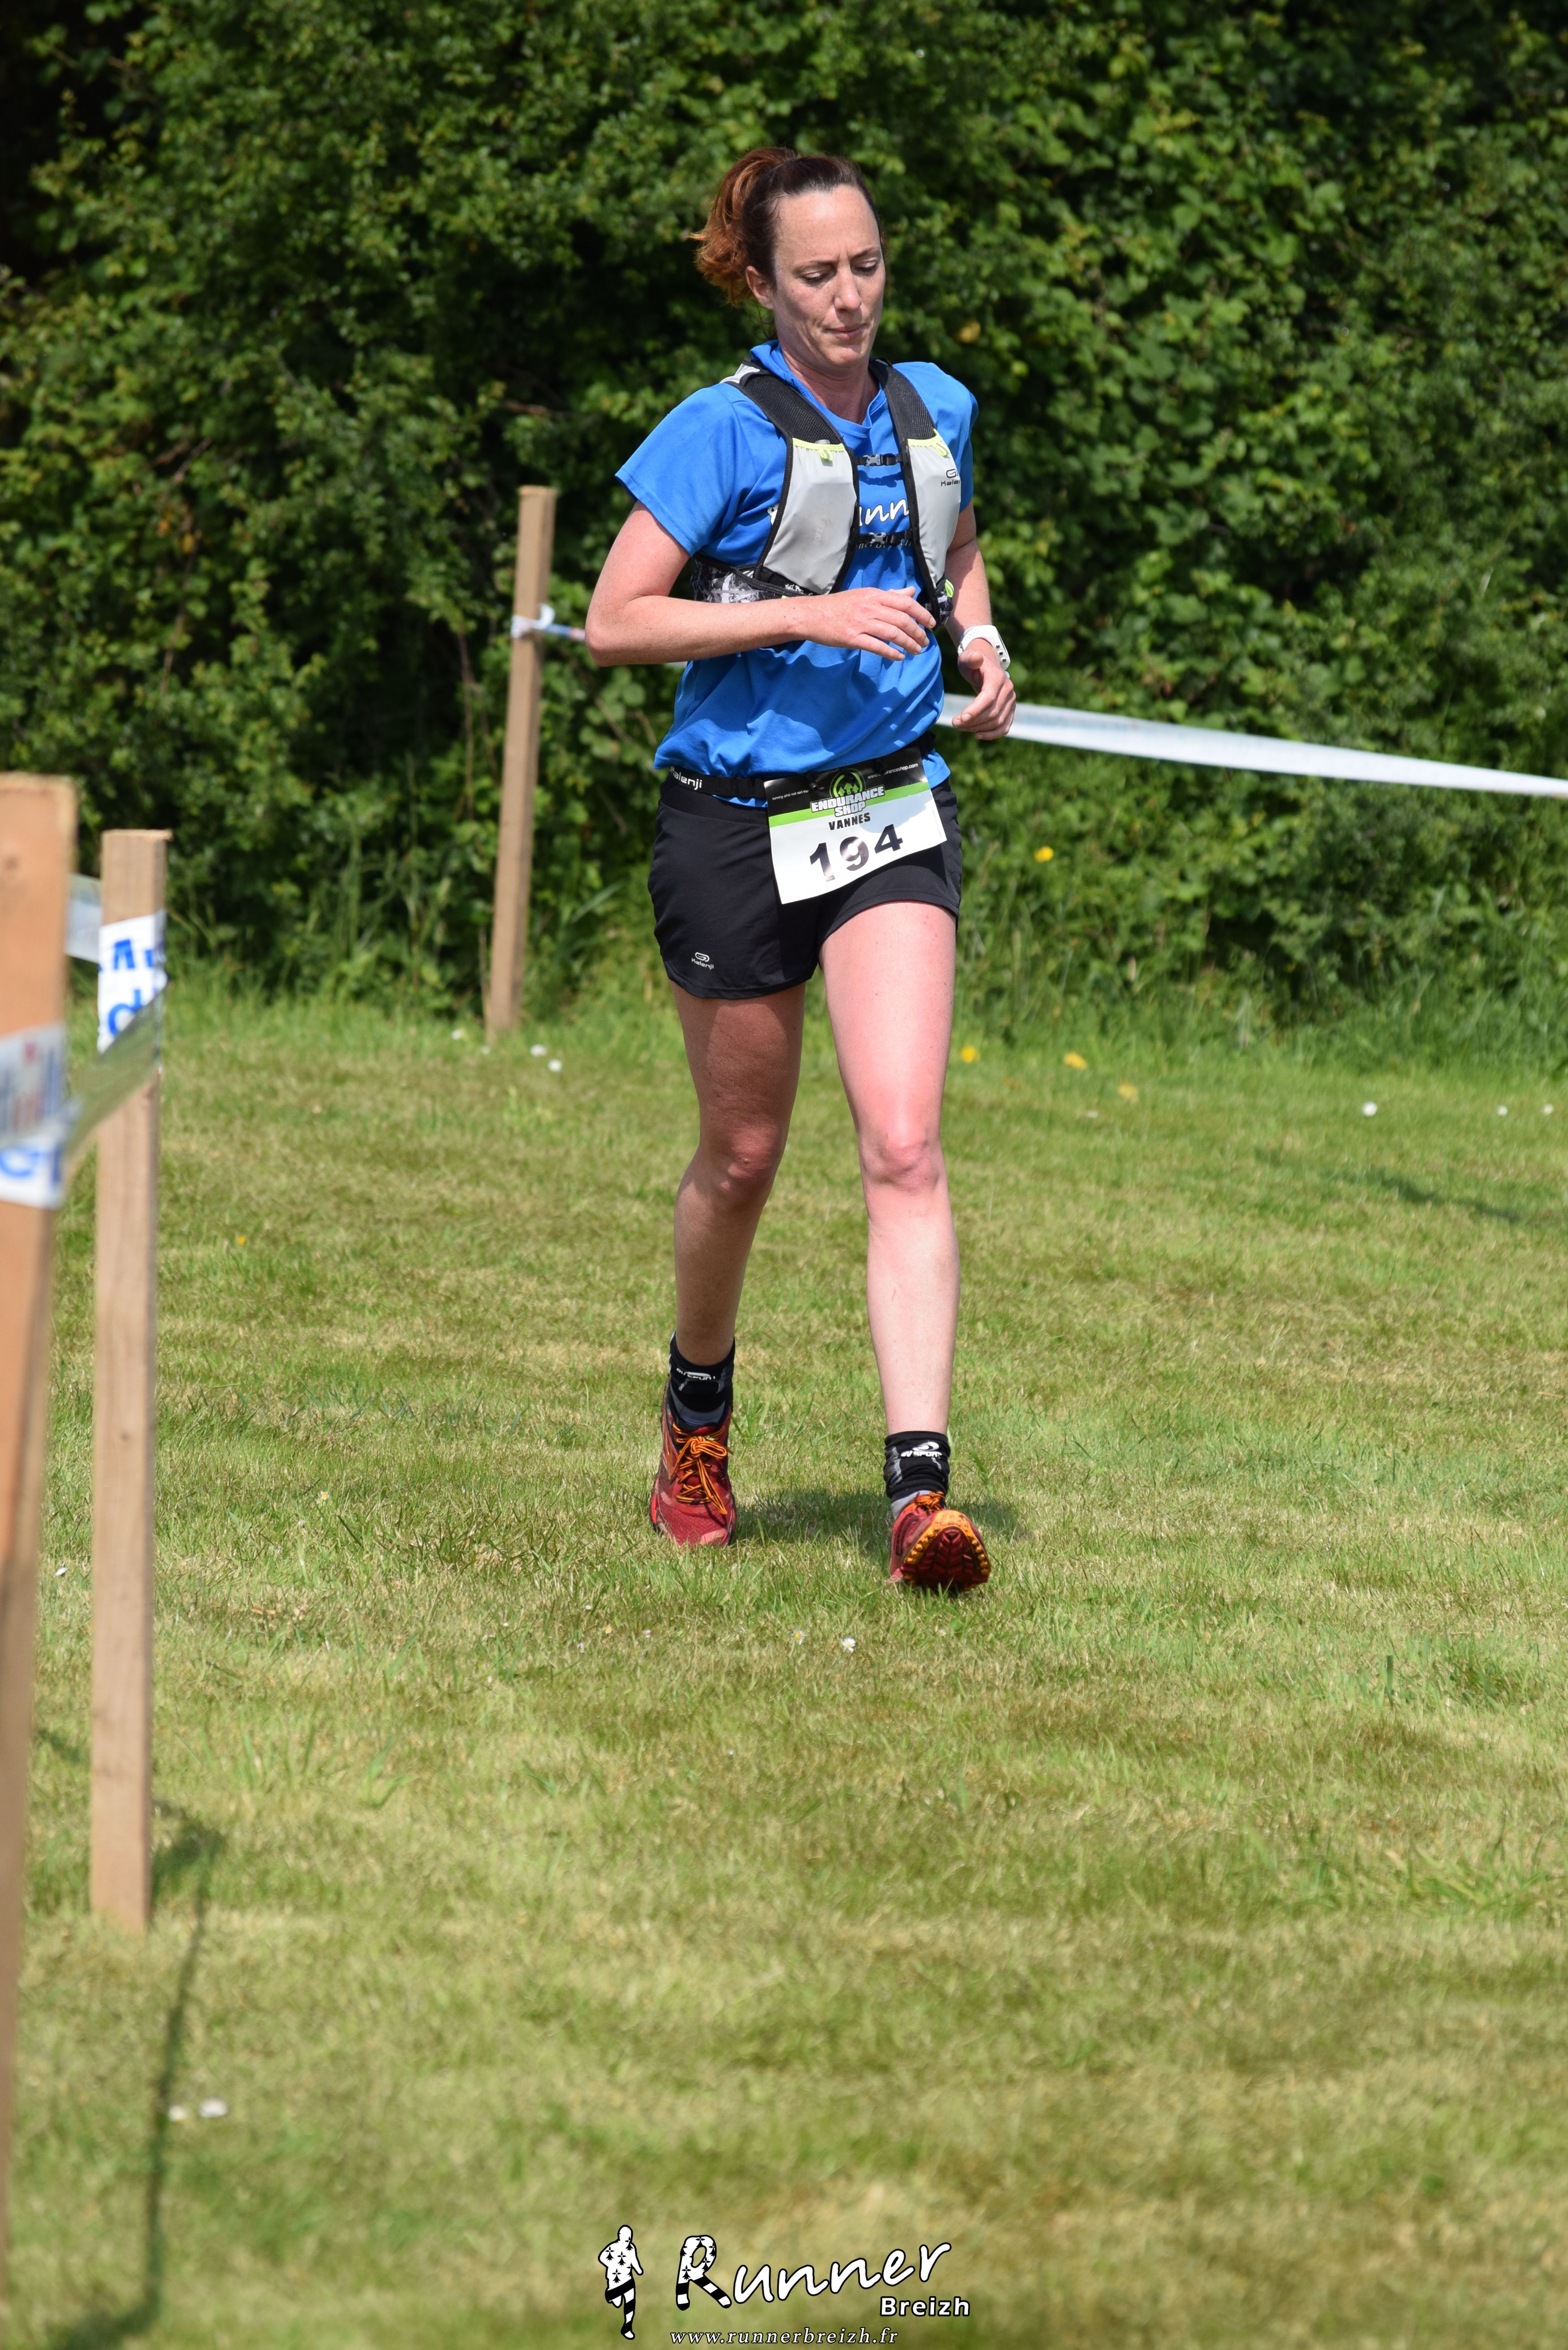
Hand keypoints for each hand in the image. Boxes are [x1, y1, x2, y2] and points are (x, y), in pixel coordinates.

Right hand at [794, 585, 935, 660]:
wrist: (812, 614)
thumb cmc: (839, 606)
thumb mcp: (865, 595)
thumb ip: (889, 595)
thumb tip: (910, 592)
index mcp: (874, 595)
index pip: (905, 603)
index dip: (922, 614)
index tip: (931, 624)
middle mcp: (869, 607)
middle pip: (902, 619)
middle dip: (918, 632)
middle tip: (925, 642)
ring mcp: (860, 622)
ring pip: (893, 633)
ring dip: (908, 644)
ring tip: (916, 651)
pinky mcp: (852, 637)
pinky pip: (877, 646)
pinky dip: (891, 653)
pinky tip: (899, 657)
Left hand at [950, 643, 1015, 738]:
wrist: (986, 667)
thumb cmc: (973, 663)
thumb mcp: (968, 658)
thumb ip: (971, 658)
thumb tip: (975, 658)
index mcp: (998, 678)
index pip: (989, 697)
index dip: (976, 709)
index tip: (961, 718)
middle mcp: (1008, 691)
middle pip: (992, 712)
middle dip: (972, 721)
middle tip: (954, 723)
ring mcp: (1011, 702)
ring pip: (997, 722)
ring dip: (978, 728)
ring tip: (961, 727)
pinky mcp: (1010, 711)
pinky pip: (1004, 727)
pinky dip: (991, 734)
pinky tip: (976, 735)